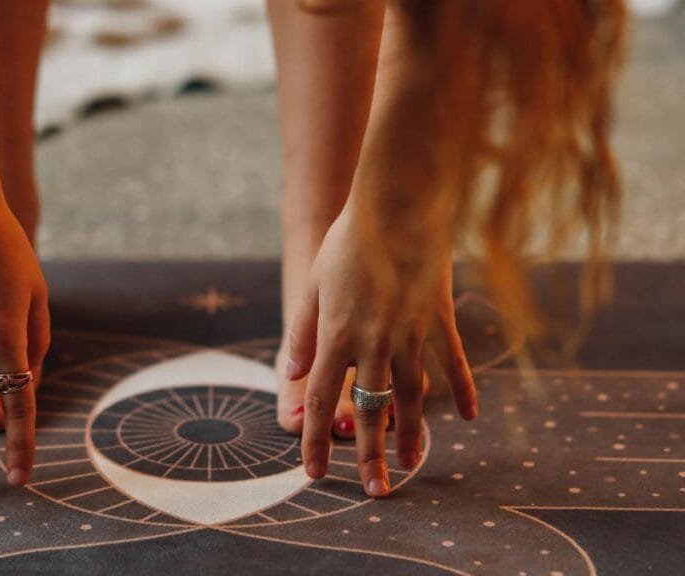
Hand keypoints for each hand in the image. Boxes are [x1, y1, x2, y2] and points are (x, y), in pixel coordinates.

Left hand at [285, 199, 476, 497]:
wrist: (397, 205)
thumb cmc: (349, 242)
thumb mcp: (313, 286)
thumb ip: (303, 334)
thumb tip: (290, 374)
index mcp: (337, 335)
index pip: (318, 399)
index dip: (314, 440)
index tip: (313, 474)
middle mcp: (375, 342)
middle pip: (370, 410)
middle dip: (369, 455)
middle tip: (374, 491)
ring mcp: (412, 333)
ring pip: (413, 395)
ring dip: (413, 433)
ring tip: (413, 464)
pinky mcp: (440, 319)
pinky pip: (453, 363)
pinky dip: (463, 390)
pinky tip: (469, 418)